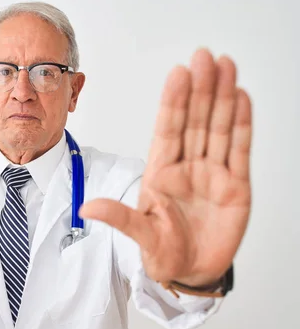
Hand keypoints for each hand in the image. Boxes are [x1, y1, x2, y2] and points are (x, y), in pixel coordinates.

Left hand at [79, 48, 251, 286]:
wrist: (191, 273)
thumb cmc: (163, 252)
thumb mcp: (140, 234)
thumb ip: (119, 218)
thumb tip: (86, 209)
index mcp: (161, 172)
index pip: (168, 129)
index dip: (173, 102)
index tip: (178, 74)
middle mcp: (187, 166)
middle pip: (195, 121)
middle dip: (200, 89)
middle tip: (204, 56)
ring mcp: (212, 173)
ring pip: (217, 128)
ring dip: (222, 97)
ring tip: (226, 66)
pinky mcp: (236, 185)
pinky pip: (239, 150)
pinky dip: (242, 124)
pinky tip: (242, 97)